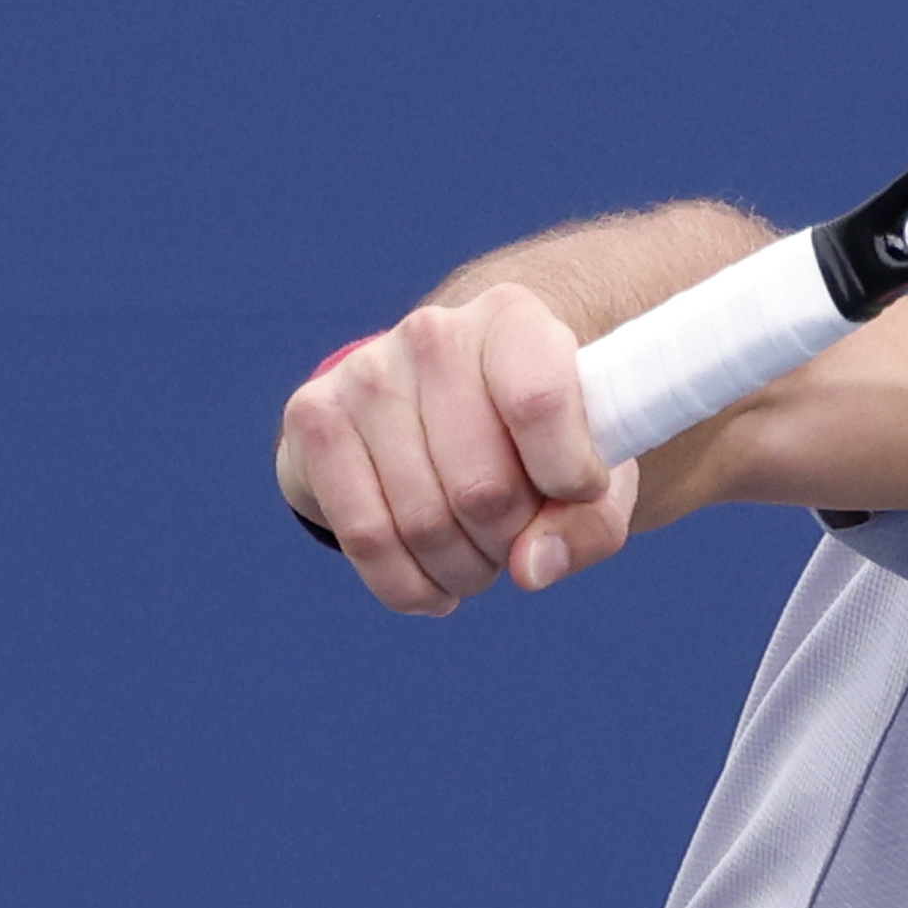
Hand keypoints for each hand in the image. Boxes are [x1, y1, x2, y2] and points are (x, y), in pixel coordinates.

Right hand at [276, 286, 636, 612]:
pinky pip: (365, 538)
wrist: (443, 407)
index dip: (569, 477)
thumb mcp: (592, 476)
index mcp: (514, 321)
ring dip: (464, 571)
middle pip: (483, 488)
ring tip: (478, 557)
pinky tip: (434, 585)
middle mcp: (433, 334)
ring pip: (424, 523)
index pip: (540, 404)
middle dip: (510, 542)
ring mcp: (365, 373)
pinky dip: (410, 586)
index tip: (579, 492)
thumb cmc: (535, 443)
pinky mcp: (315, 418)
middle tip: (517, 538)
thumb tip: (530, 567)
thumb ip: (590, 524)